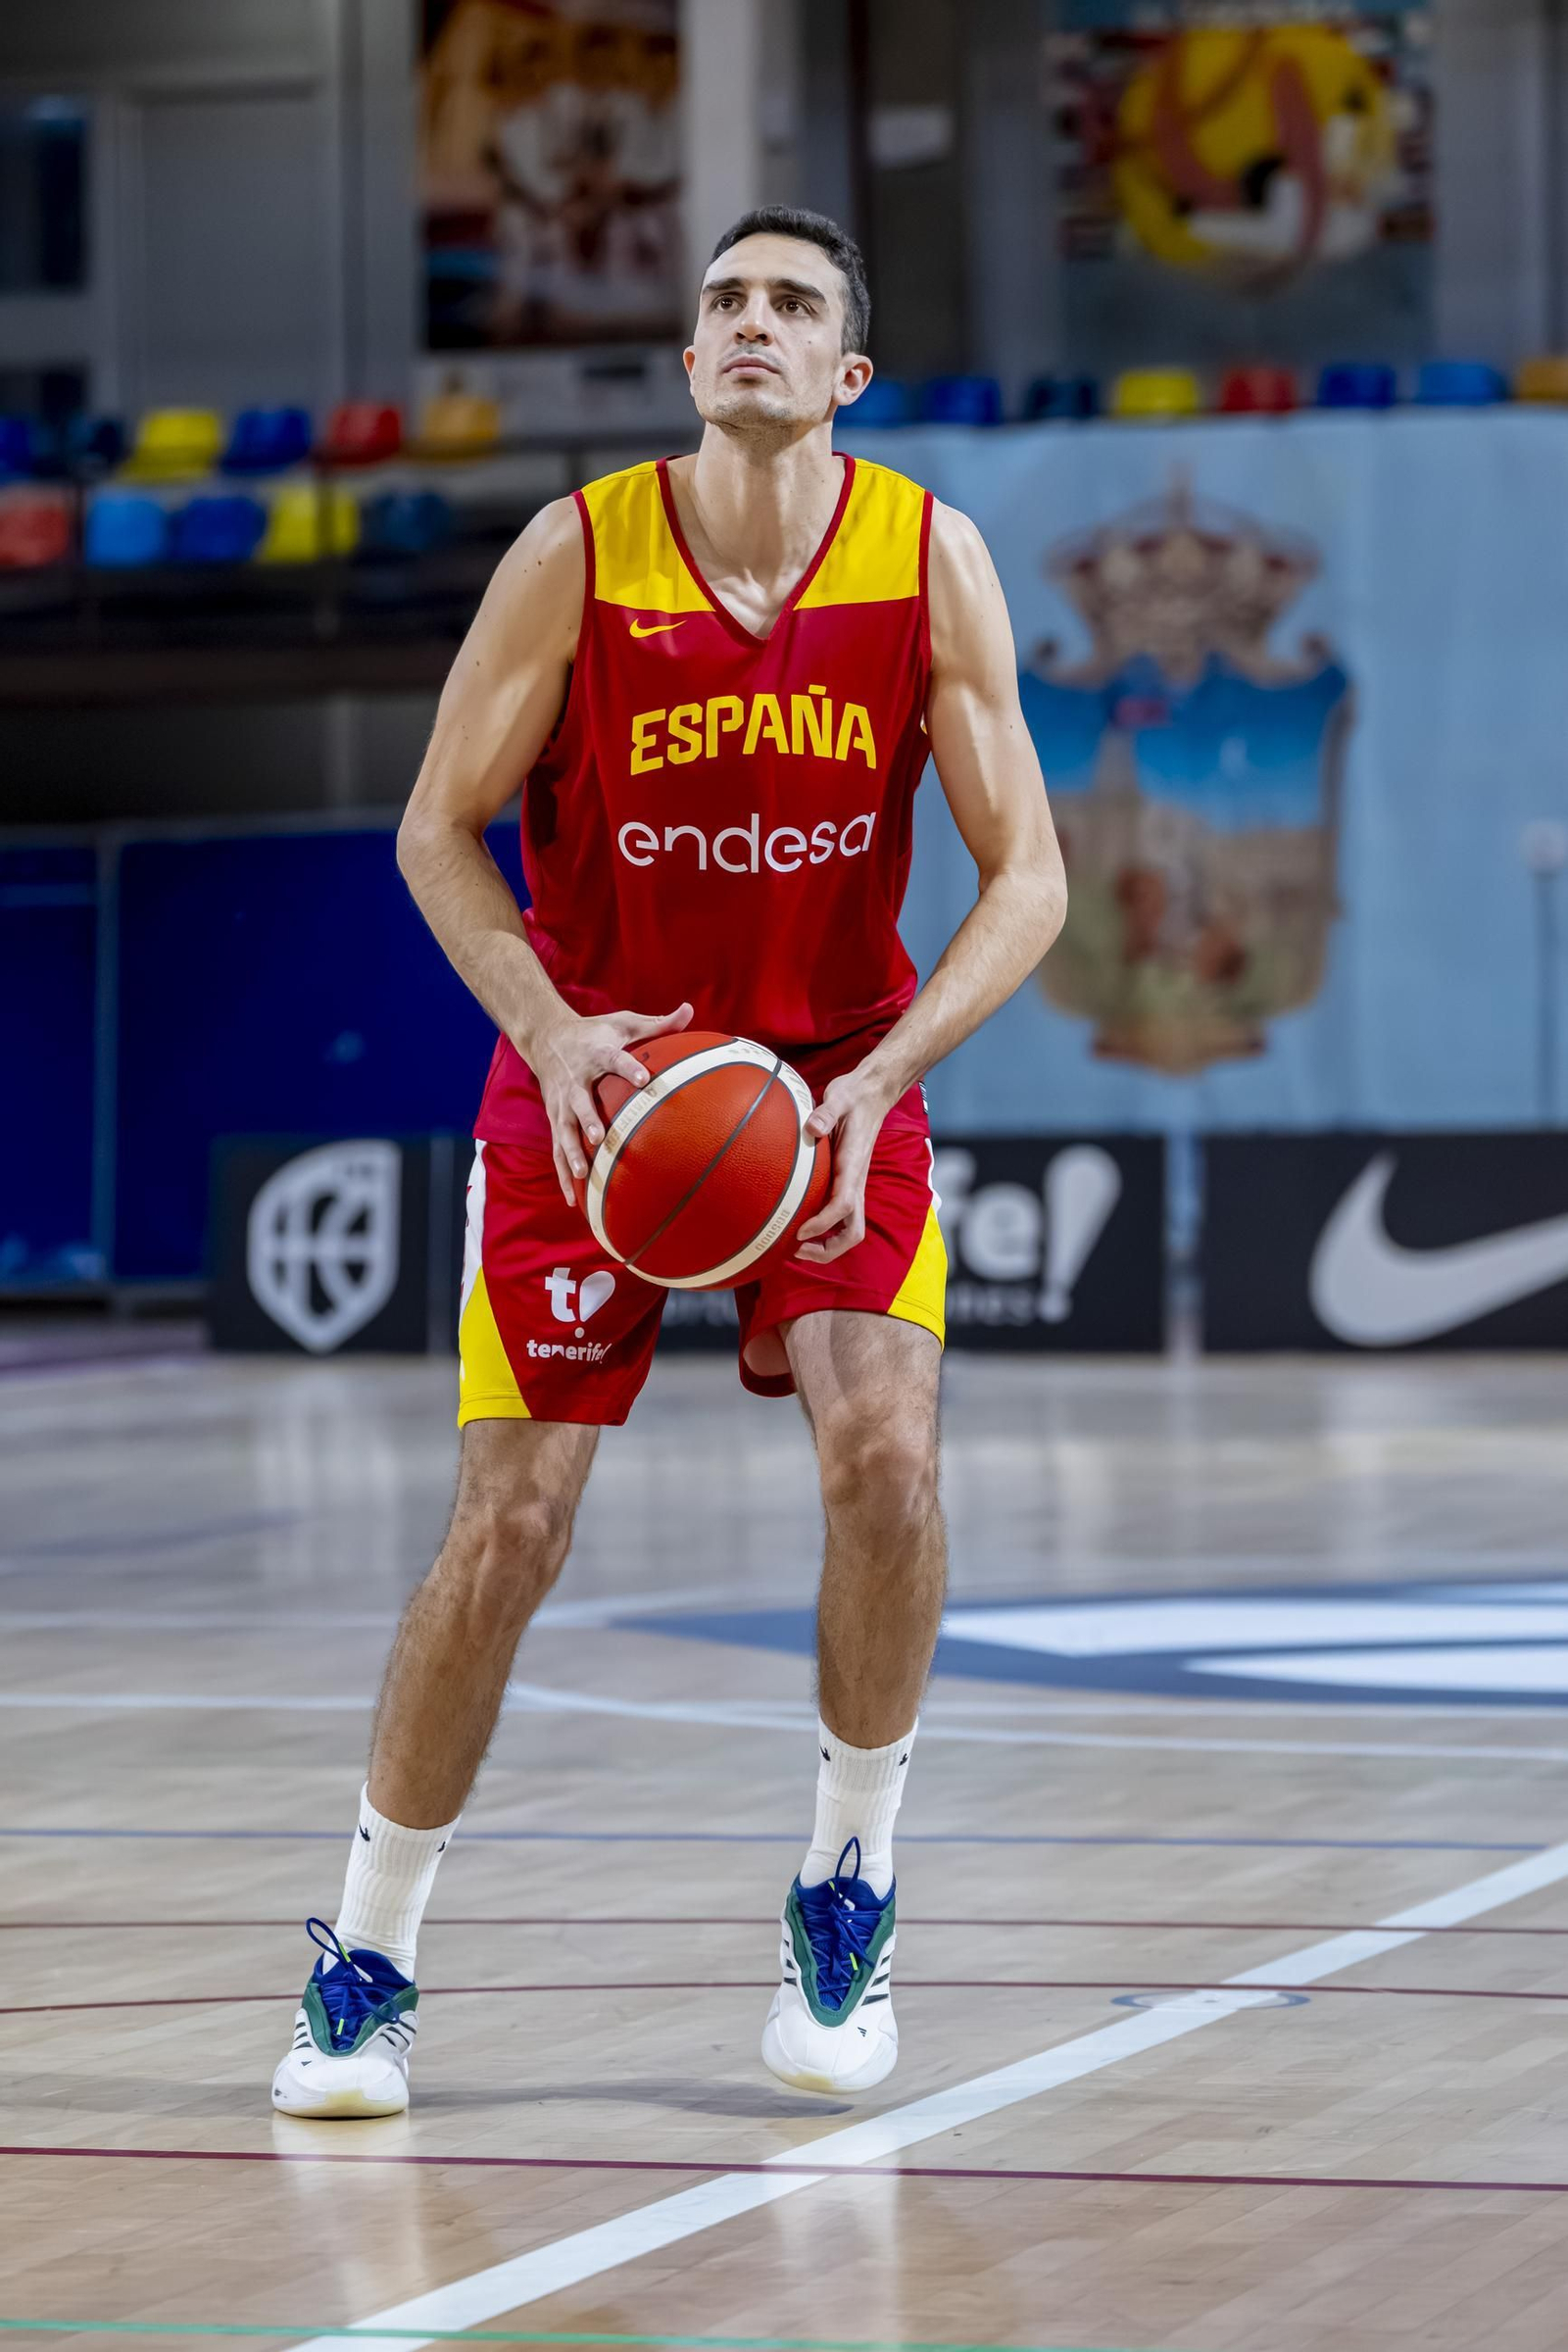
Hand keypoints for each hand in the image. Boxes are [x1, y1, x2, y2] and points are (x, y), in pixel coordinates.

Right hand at [530, 1001, 693, 1203]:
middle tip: (600, 1138)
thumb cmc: (594, 1032)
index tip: (643, 1077)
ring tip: (580, 1172)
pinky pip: (557, 1148)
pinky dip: (562, 1173)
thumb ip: (657, 1023)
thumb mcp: (622, 1022)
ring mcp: (561, 1103)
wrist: (545, 1037)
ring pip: (563, 1130)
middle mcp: (575, 1080)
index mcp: (596, 1054)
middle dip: (588, 1120)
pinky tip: (572, 1199)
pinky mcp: (555, 1119)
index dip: (627, 1067)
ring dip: (570, 1151)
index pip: (613, 1058)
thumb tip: (690, 1009)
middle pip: (580, 1102)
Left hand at [792, 1061, 900, 1263]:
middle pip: (853, 1232)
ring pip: (849, 1229)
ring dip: (827, 1245)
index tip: (799, 1232)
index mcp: (853, 1167)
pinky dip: (824, 1230)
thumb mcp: (840, 1097)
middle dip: (829, 1249)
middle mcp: (856, 1182)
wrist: (873, 1093)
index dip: (823, 1223)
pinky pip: (840, 1217)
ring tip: (795, 1246)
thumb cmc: (855, 1096)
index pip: (843, 1206)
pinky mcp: (847, 1183)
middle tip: (797, 1250)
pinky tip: (799, 1224)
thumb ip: (827, 1112)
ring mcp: (854, 1186)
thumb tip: (811, 1126)